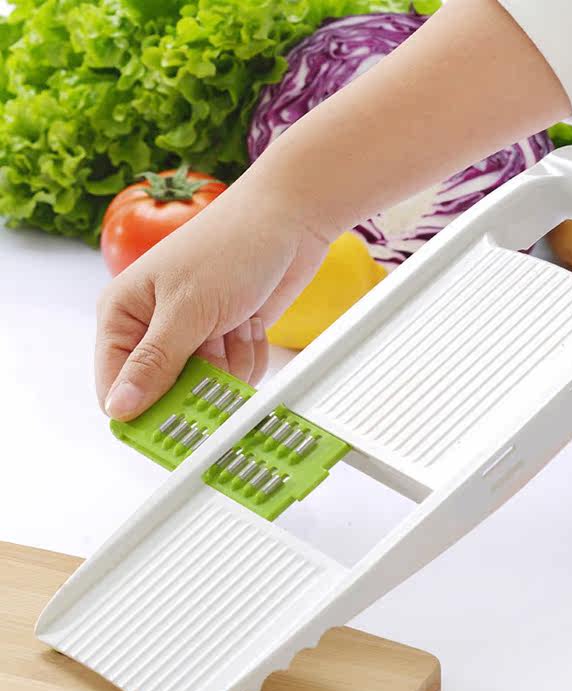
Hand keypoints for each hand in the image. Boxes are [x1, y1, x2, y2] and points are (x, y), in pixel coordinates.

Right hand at [95, 175, 331, 420]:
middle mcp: (155, 327)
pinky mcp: (228, 336)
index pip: (117, 385)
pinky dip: (251, 352)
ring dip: (233, 361)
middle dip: (202, 380)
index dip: (143, 410)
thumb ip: (153, 362)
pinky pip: (238, 372)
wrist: (290, 220)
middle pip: (168, 391)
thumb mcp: (186, 309)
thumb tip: (119, 409)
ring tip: (238, 319)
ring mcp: (195, 333)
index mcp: (125, 313)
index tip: (175, 425)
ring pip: (209, 386)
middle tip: (220, 355)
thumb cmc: (230, 246)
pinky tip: (252, 320)